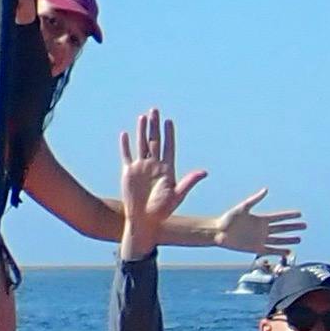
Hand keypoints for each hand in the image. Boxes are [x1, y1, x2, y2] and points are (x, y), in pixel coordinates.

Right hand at [117, 108, 207, 259]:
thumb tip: (204, 172)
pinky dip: (125, 145)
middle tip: (155, 110)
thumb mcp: (177, 195)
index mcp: (167, 169)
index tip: (169, 121)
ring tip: (143, 117)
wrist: (144, 220)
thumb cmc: (162, 211)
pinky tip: (125, 134)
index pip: (169, 147)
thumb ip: (189, 181)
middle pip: (154, 141)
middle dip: (155, 126)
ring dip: (141, 130)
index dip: (169, 134)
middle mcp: (154, 165)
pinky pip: (126, 156)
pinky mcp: (128, 173)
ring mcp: (141, 168)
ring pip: (141, 144)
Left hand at [212, 188, 305, 258]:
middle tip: (304, 226)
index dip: (289, 216)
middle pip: (282, 228)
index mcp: (260, 219)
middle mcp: (262, 229)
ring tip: (299, 239)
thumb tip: (265, 190)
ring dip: (289, 240)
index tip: (299, 214)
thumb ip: (255, 199)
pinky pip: (270, 250)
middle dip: (293, 227)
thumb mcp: (242, 208)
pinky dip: (279, 251)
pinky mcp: (255, 248)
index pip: (279, 217)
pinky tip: (288, 252)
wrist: (218, 232)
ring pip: (278, 240)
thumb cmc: (228, 219)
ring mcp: (260, 239)